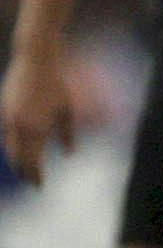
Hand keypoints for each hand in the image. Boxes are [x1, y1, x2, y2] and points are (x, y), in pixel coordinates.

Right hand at [1, 51, 75, 184]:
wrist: (36, 61)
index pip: (34, 162)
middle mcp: (22, 126)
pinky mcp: (4, 109)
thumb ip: (68, 134)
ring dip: (16, 161)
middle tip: (32, 183)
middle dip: (25, 173)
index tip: (40, 186)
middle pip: (18, 159)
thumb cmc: (57, 84)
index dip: (36, 176)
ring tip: (24, 170)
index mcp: (39, 128)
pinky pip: (6, 134)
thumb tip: (70, 154)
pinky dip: (11, 145)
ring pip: (9, 148)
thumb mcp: (67, 110)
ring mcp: (10, 117)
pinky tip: (18, 150)